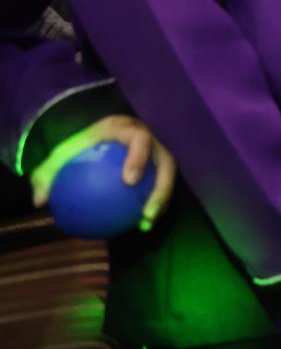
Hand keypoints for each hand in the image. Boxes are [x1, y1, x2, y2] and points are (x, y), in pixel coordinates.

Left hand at [31, 114, 176, 232]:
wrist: (96, 136)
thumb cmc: (79, 145)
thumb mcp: (60, 155)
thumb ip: (48, 174)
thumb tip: (39, 200)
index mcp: (125, 128)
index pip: (139, 138)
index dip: (139, 157)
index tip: (129, 181)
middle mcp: (149, 137)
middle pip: (166, 160)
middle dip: (161, 187)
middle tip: (146, 212)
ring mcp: (157, 151)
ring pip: (169, 175)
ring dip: (162, 200)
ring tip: (147, 223)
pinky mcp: (159, 164)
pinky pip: (162, 184)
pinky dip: (157, 203)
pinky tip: (142, 225)